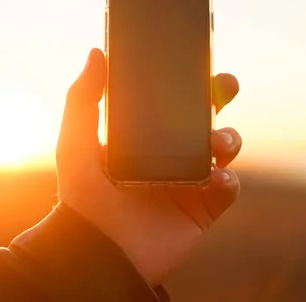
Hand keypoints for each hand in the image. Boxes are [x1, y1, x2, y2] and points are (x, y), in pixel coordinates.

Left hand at [56, 48, 241, 285]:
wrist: (100, 254)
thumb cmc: (82, 199)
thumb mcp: (76, 144)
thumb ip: (82, 98)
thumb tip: (96, 52)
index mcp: (145, 137)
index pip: (173, 102)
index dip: (189, 83)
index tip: (199, 64)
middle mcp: (170, 155)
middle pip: (206, 118)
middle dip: (221, 98)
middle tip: (226, 85)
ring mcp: (189, 181)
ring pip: (224, 149)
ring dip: (229, 138)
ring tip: (217, 143)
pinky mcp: (203, 209)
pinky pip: (228, 188)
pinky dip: (228, 180)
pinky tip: (214, 179)